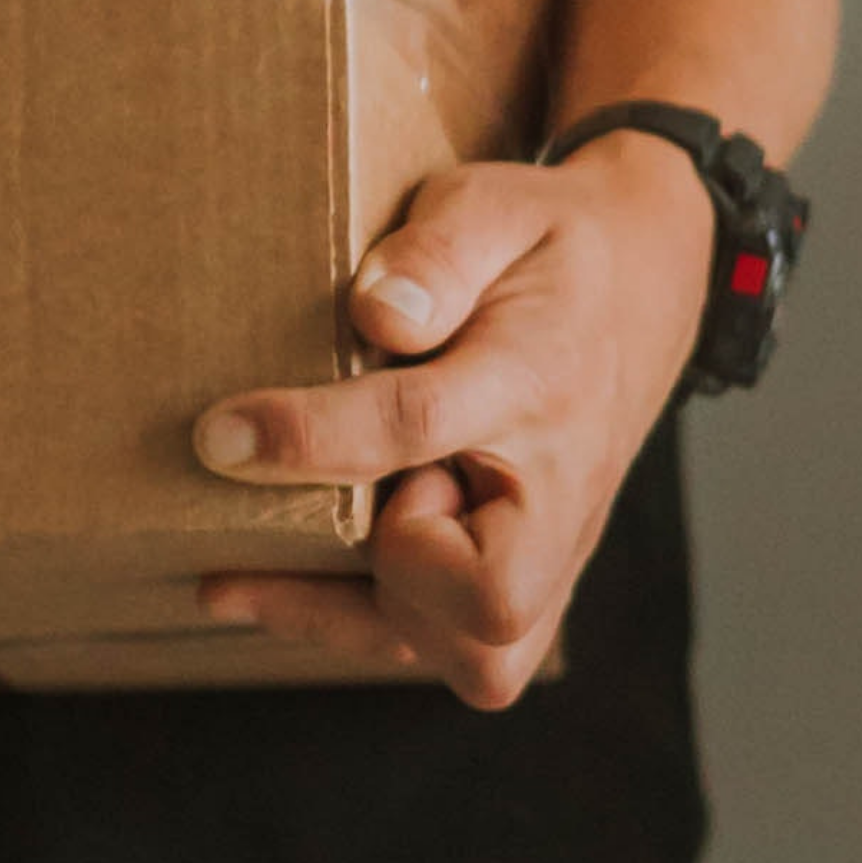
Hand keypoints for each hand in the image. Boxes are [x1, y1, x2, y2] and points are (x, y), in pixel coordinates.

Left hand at [189, 132, 717, 708]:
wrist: (640, 296)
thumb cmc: (547, 249)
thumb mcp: (492, 207)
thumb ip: (437, 253)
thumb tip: (378, 314)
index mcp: (541, 382)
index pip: (423, 426)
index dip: (314, 437)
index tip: (221, 436)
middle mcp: (559, 492)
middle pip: (490, 599)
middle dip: (398, 566)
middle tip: (354, 497)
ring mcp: (555, 554)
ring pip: (474, 655)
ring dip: (360, 619)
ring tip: (246, 570)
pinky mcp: (533, 585)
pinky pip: (458, 655)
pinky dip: (364, 633)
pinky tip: (265, 592)